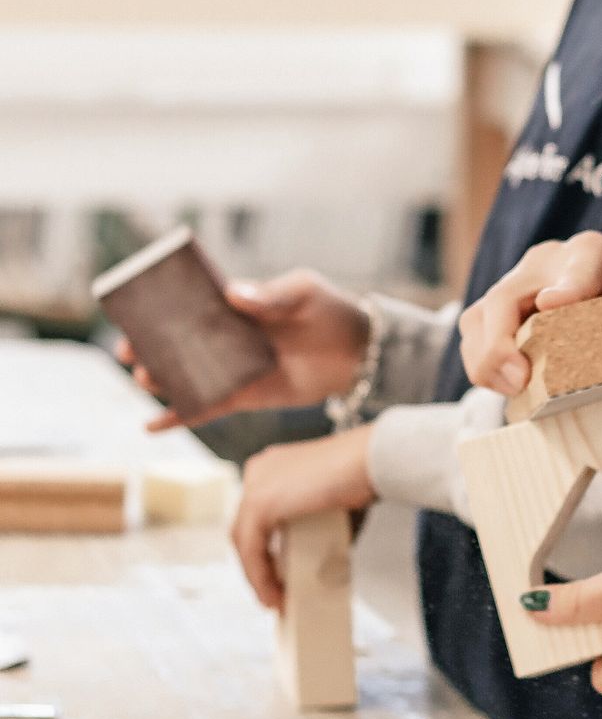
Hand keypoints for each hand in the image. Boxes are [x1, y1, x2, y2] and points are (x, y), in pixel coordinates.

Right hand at [116, 269, 370, 430]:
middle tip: (128, 352)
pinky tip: (149, 426)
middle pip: (179, 342)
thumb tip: (233, 294)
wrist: (357, 353)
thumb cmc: (329, 311)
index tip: (135, 313)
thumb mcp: (303, 292)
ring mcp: (233, 368)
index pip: (191, 305)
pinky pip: (205, 409)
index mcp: (237, 305)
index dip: (161, 309)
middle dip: (149, 347)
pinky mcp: (243, 397)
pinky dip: (179, 416)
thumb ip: (271, 294)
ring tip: (145, 379)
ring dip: (160, 380)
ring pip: (186, 376)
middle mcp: (228, 337)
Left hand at [230, 426, 376, 609]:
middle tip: (276, 590)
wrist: (370, 460)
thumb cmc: (361, 473)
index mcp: (272, 463)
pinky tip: (273, 594)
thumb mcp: (327, 495)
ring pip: (244, 540)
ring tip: (276, 599)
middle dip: (258, 564)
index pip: (256, 514)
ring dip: (258, 575)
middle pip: (246, 528)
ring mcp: (256, 484)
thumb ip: (311, 517)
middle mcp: (259, 469)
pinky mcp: (260, 503)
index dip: (262, 547)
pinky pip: (250, 550)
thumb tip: (317, 556)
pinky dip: (259, 576)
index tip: (276, 573)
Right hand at [458, 231, 601, 395]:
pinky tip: (507, 388)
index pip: (579, 266)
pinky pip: (476, 334)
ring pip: (479, 317)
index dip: (566, 287)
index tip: (552, 306)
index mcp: (592, 252)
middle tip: (520, 379)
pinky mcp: (504, 310)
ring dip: (485, 357)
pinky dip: (483, 363)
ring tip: (511, 390)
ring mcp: (519, 284)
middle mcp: (546, 261)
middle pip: (505, 295)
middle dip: (502, 340)